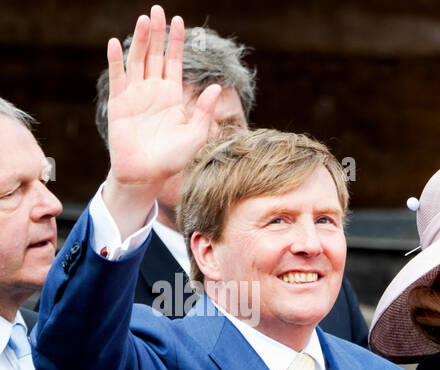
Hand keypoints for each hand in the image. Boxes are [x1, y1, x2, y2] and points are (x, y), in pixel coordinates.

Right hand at [102, 7, 221, 230]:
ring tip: (144, 20)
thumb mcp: (196, 135)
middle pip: (155, 55)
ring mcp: (136, 95)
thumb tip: (216, 87)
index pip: (174, 62)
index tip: (180, 20)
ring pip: (138, 60)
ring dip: (140, 40)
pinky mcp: (119, 103)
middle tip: (157, 9)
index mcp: (173, 96)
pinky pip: (118, 77)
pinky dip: (116, 60)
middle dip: (157, 33)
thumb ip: (204, 111)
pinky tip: (115, 43)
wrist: (147, 175)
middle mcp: (154, 91)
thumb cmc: (173, 159)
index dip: (176, 41)